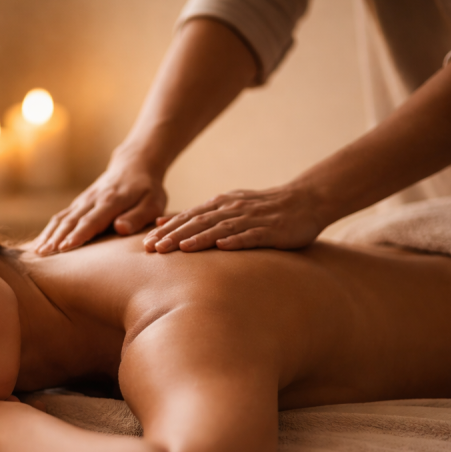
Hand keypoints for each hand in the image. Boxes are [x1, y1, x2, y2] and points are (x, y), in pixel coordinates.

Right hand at [33, 160, 166, 253]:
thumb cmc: (147, 189)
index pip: (92, 220)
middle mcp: (94, 199)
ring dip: (49, 234)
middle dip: (57, 237)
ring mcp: (84, 200)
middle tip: (44, 254)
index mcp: (112, 200)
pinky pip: (61, 216)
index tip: (65, 247)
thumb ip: (138, 216)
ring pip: (63, 218)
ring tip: (38, 252)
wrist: (134, 164)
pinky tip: (41, 243)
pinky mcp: (79, 202)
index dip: (78, 234)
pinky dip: (49, 229)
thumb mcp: (153, 202)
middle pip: (72, 220)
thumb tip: (121, 228)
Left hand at [143, 184, 327, 252]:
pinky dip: (236, 241)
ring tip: (180, 249)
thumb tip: (161, 222)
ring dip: (199, 238)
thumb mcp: (226, 208)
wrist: (304, 202)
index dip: (166, 230)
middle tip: (153, 249)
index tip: (146, 243)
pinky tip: (223, 247)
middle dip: (175, 235)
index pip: (188, 217)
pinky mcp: (271, 230)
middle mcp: (232, 209)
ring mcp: (252, 219)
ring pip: (221, 228)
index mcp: (220, 205)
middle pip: (199, 222)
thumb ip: (196, 216)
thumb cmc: (262, 210)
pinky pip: (252, 236)